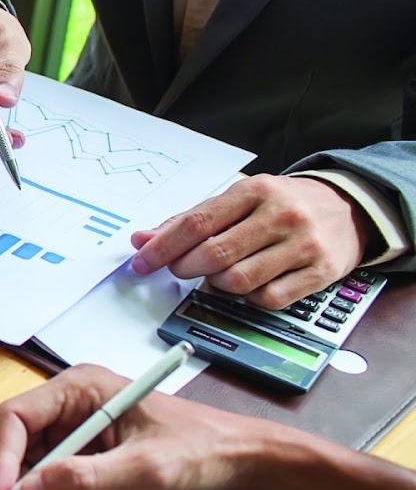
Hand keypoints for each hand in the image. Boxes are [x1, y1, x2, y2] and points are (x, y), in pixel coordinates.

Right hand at [0, 365, 272, 489]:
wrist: (243, 466)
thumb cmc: (204, 451)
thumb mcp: (144, 467)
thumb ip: (85, 478)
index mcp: (80, 388)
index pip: (15, 416)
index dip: (2, 456)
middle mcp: (72, 405)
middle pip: (14, 440)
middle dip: (16, 480)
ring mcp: (80, 432)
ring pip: (30, 465)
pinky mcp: (90, 457)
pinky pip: (53, 480)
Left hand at [129, 175, 371, 308]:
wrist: (348, 207)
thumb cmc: (282, 204)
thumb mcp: (239, 199)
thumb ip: (191, 219)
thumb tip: (142, 239)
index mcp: (254, 191)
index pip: (196, 223)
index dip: (162, 247)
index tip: (141, 262)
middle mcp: (280, 216)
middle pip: (214, 254)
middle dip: (185, 268)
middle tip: (180, 269)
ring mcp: (302, 245)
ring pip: (238, 281)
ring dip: (217, 284)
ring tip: (220, 273)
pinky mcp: (320, 272)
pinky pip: (268, 298)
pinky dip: (249, 298)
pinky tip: (250, 284)